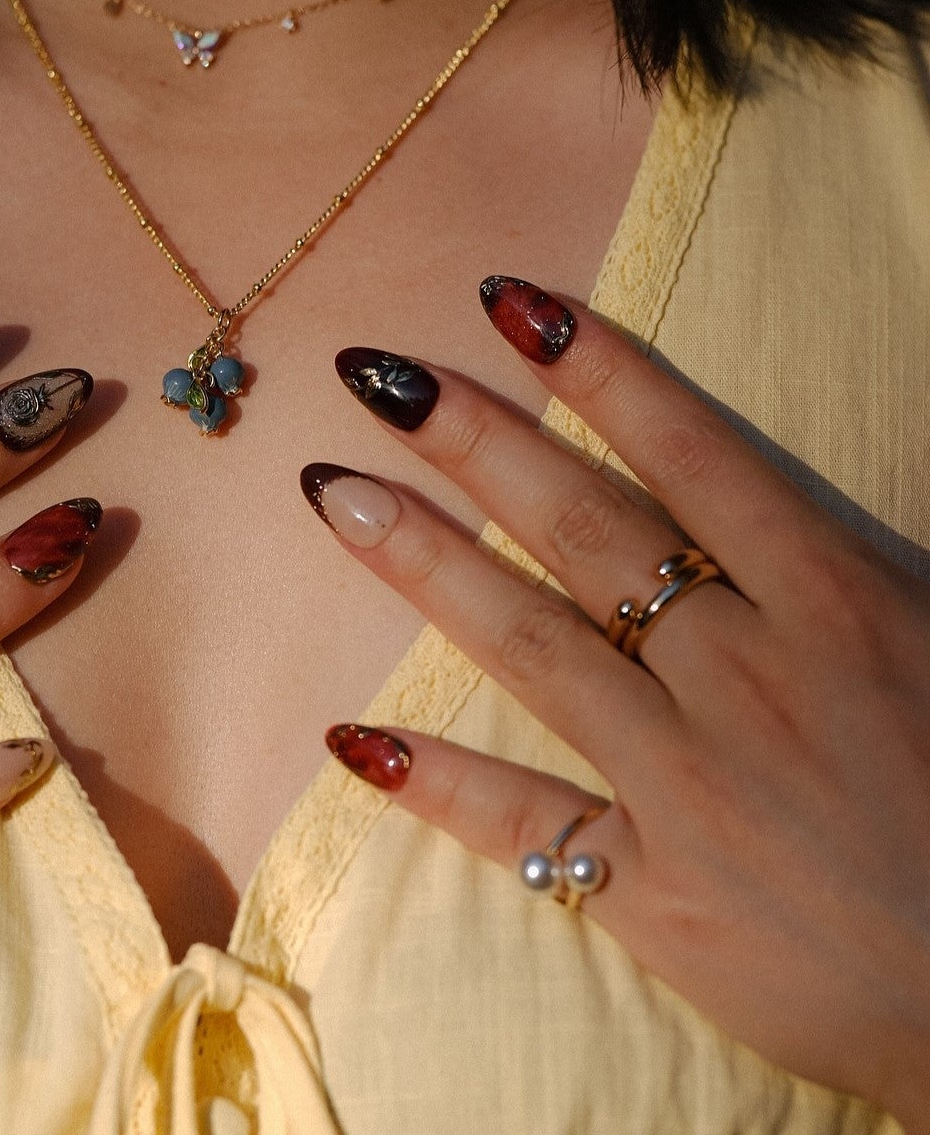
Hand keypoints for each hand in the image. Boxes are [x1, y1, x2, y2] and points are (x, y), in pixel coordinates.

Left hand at [308, 278, 929, 1129]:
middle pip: (588, 532)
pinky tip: (350, 740)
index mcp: (843, 606)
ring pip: (534, 648)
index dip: (600, 373)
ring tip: (335, 492)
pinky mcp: (657, 894)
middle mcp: (754, 682)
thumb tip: (761, 485)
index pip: (697, 458)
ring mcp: (692, 789)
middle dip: (477, 442)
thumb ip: (863, 556)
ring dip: (425, 565)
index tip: (512, 304)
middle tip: (376, 373)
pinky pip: (526, 826)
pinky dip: (438, 785)